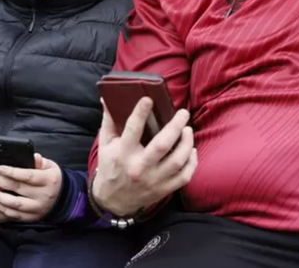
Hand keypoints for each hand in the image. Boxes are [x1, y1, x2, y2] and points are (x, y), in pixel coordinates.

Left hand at [0, 154, 61, 221]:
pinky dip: (4, 209)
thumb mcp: (51, 166)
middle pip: (18, 189)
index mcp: (49, 180)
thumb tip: (33, 156)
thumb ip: (40, 162)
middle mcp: (44, 195)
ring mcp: (38, 208)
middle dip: (0, 182)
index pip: (28, 176)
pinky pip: (16, 215)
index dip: (13, 172)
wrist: (64, 199)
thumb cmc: (52, 179)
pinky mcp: (33, 217)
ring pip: (15, 204)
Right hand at [91, 97, 196, 216]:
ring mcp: (154, 180)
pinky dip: (192, 162)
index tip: (149, 99)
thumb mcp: (105, 144)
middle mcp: (139, 168)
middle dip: (175, 126)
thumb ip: (109, 121)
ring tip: (188, 130)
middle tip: (183, 113)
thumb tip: (107, 98)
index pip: (132, 130)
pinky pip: (184, 176)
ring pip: (177, 161)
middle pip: (162, 145)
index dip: (140, 113)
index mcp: (123, 154)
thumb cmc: (110, 167)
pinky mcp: (164, 189)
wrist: (112, 201)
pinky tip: (191, 150)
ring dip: (186, 143)